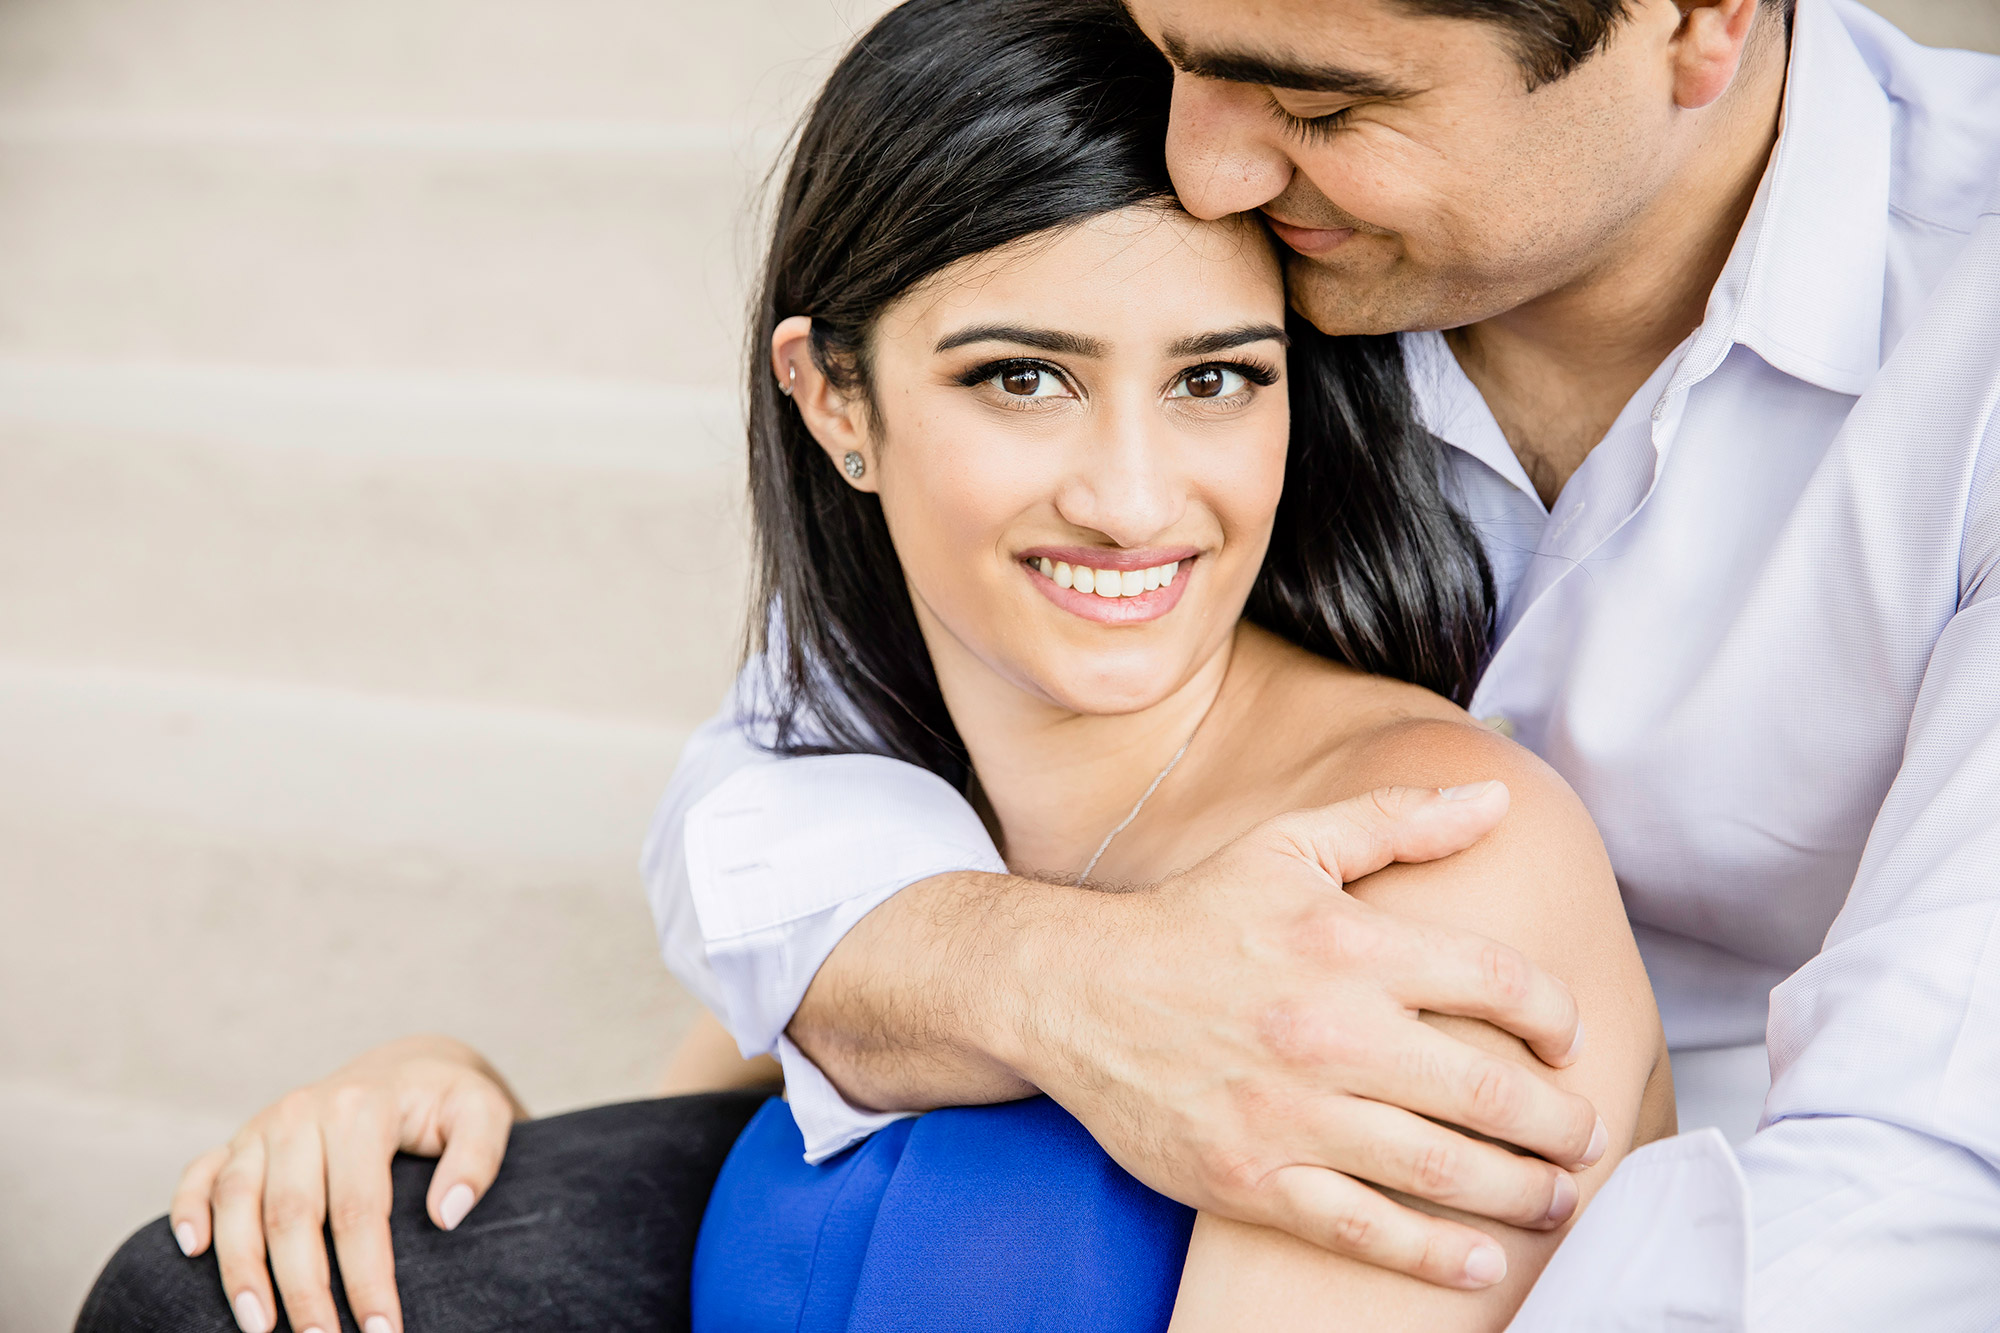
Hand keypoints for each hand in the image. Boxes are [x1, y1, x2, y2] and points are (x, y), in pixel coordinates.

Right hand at [169, 1035, 524, 1332]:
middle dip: (303, 1290)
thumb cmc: (445, 1103)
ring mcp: (264, 1126)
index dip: (367, 1276)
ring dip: (240, 1270)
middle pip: (292, 1214)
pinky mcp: (239, 1140)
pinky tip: (191, 1252)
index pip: (359, 1209)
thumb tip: (447, 1215)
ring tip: (258, 1328)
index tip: (383, 1331)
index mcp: (362, 1109)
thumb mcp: (482, 1113)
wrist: (407, 1069)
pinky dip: (186, 1209)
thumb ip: (477, 1157)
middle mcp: (303, 1113)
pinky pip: (200, 1173)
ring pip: (236, 1201)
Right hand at [1010, 783, 1603, 1289]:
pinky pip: (1366, 1232)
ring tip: (1554, 1197)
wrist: (1072, 991)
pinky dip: (1435, 1256)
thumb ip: (1396, 821)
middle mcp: (1329, 1030)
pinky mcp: (1252, 1180)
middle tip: (1586, 1136)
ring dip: (1521, 1192)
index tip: (1568, 1041)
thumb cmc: (1191, 919)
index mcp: (1349, 944)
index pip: (1499, 982)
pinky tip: (1481, 1260)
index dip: (1557, 1017)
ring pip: (1441, 1169)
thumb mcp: (1288, 847)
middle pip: (1489, 1091)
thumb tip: (1496, 797)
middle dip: (1560, 1124)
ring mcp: (1291, 1114)